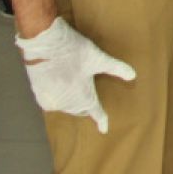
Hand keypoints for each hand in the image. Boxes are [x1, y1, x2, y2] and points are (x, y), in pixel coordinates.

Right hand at [14, 16, 135, 133]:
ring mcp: (52, 101)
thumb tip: (133, 75)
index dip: (101, 120)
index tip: (104, 129)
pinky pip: (54, 101)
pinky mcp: (39, 96)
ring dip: (72, 99)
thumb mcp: (97, 58)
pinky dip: (60, 96)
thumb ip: (116, 68)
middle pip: (80, 109)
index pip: (95, 112)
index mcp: (83, 97)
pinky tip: (62, 85)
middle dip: (86, 104)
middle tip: (89, 91)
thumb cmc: (73, 51)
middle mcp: (67, 104)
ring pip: (67, 106)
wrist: (44, 44)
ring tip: (74, 85)